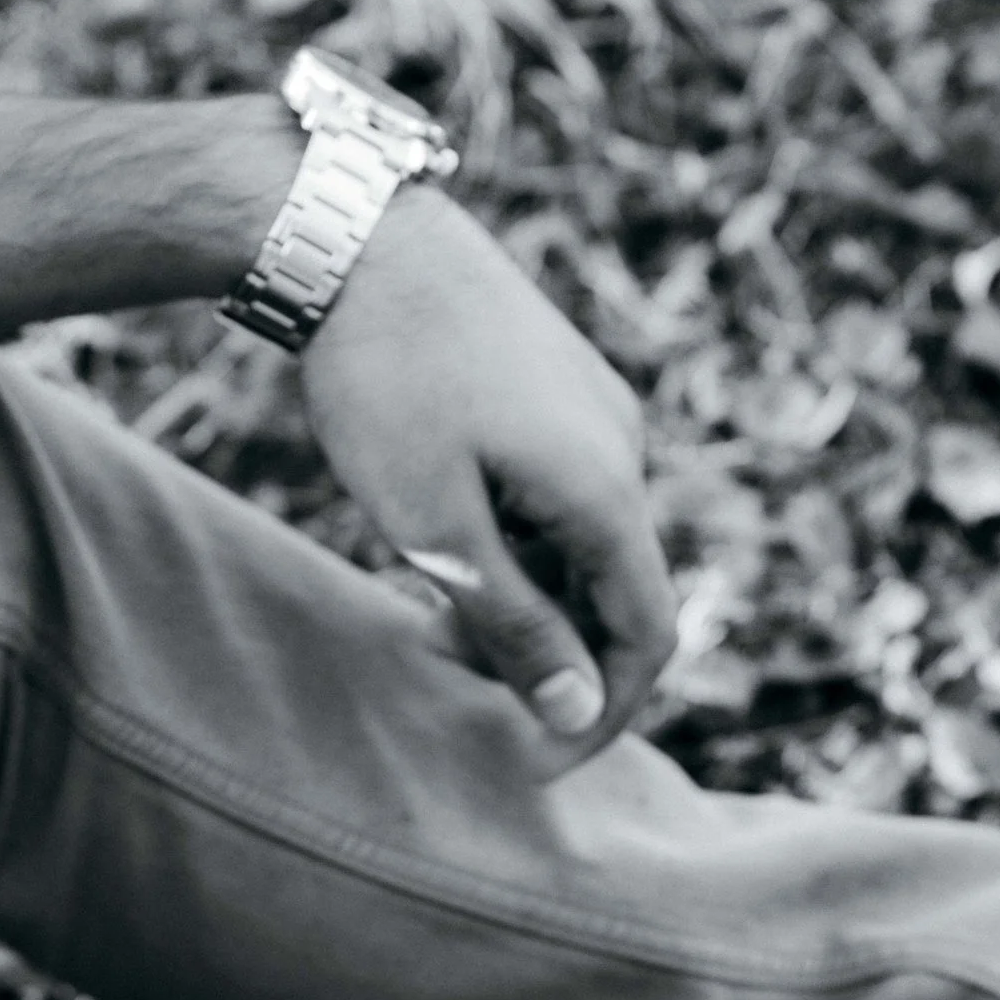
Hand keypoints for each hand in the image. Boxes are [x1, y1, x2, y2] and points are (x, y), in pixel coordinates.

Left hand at [300, 187, 677, 760]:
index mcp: (605, 489)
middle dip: (541, 652)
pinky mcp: (558, 385)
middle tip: (442, 663)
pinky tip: (438, 535)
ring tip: (423, 608)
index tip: (535, 765)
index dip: (603, 714)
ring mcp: (594, 410)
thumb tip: (580, 714)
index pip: (646, 637)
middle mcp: (622, 448)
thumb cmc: (383, 382)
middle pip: (612, 593)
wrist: (353, 234)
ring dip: (520, 597)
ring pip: (579, 544)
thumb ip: (515, 624)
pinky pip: (559, 493)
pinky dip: (514, 540)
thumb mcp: (437, 529)